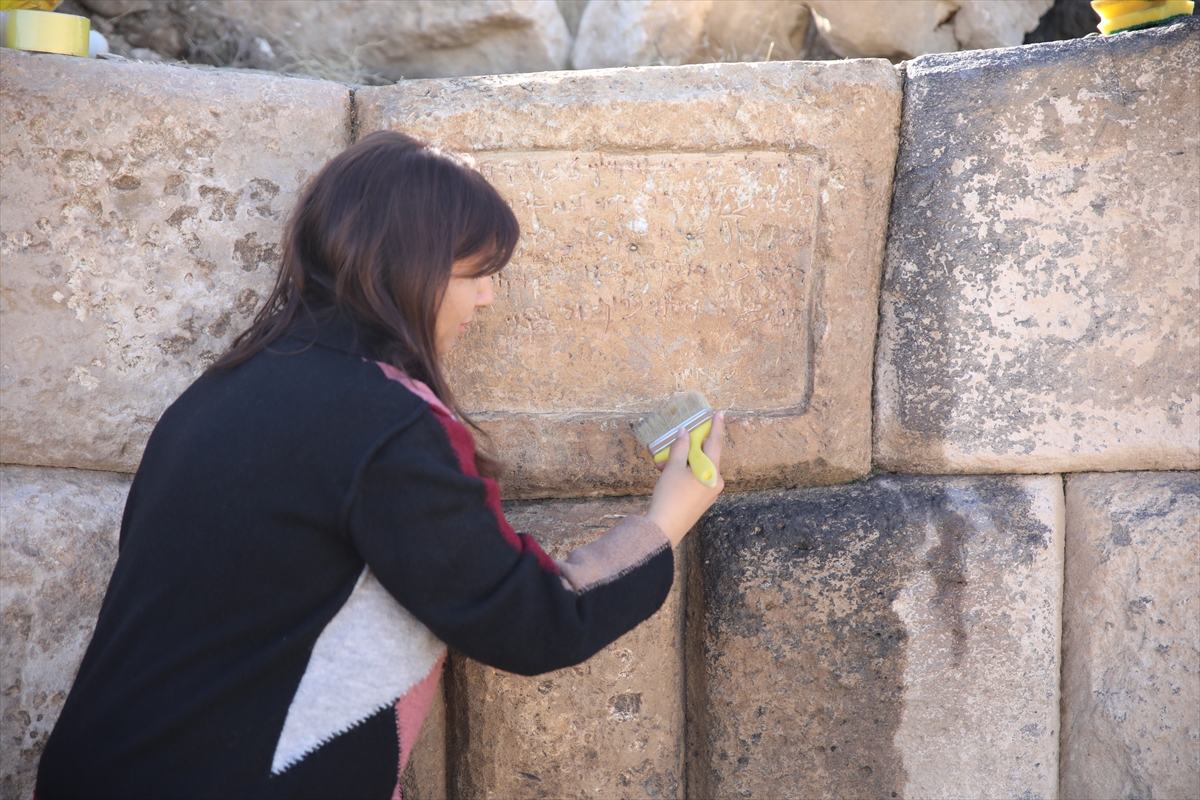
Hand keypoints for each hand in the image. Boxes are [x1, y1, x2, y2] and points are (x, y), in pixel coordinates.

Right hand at [645, 412, 724, 546]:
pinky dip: (683, 473)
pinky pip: (695, 480)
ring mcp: (709, 493)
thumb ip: (680, 447)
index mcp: (712, 472)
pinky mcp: (702, 501)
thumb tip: (684, 433)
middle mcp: (715, 482)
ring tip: (662, 465)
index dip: (716, 427)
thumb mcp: (672, 468)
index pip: (715, 443)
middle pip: (704, 457)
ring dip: (682, 462)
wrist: (664, 528)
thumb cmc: (670, 497)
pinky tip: (668, 475)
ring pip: (698, 469)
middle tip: (675, 442)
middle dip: (687, 449)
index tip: (719, 413)